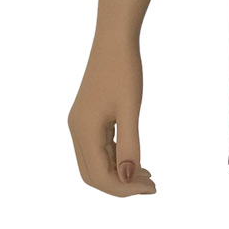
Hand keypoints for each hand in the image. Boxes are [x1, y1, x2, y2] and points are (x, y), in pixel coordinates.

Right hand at [68, 35, 156, 196]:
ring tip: (147, 176)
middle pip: (93, 174)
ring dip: (119, 173)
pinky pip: (99, 148)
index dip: (124, 188)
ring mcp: (80, 124)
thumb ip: (129, 145)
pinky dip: (116, 158)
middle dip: (120, 185)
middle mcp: (77, 131)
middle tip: (150, 186)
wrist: (114, 39)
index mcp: (84, 131)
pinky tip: (135, 159)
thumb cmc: (124, 70)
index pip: (100, 176)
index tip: (151, 188)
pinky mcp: (87, 117)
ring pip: (96, 162)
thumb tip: (127, 178)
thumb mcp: (130, 109)